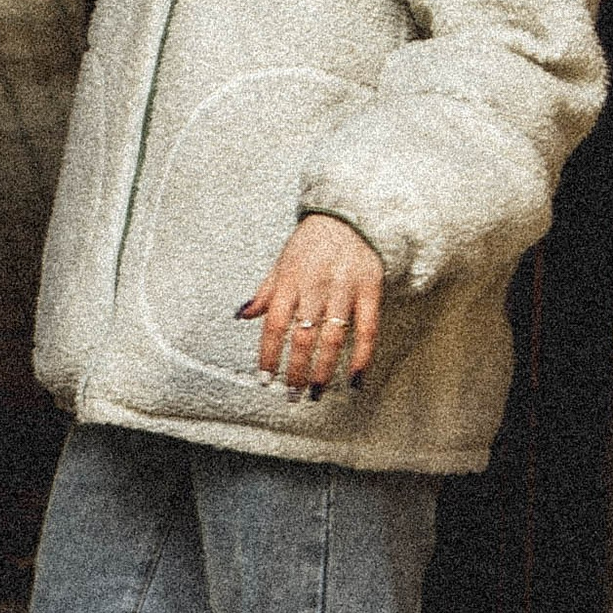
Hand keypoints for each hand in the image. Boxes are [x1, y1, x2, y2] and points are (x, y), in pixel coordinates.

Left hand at [239, 212, 383, 397]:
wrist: (349, 216)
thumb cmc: (311, 242)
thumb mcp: (282, 261)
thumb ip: (266, 291)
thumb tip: (242, 315)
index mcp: (290, 279)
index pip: (274, 324)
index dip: (268, 354)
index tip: (265, 380)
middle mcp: (316, 286)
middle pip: (303, 337)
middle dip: (295, 371)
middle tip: (292, 396)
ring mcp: (344, 289)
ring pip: (333, 338)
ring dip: (324, 370)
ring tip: (316, 392)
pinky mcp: (370, 290)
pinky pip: (367, 330)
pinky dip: (361, 357)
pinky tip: (354, 379)